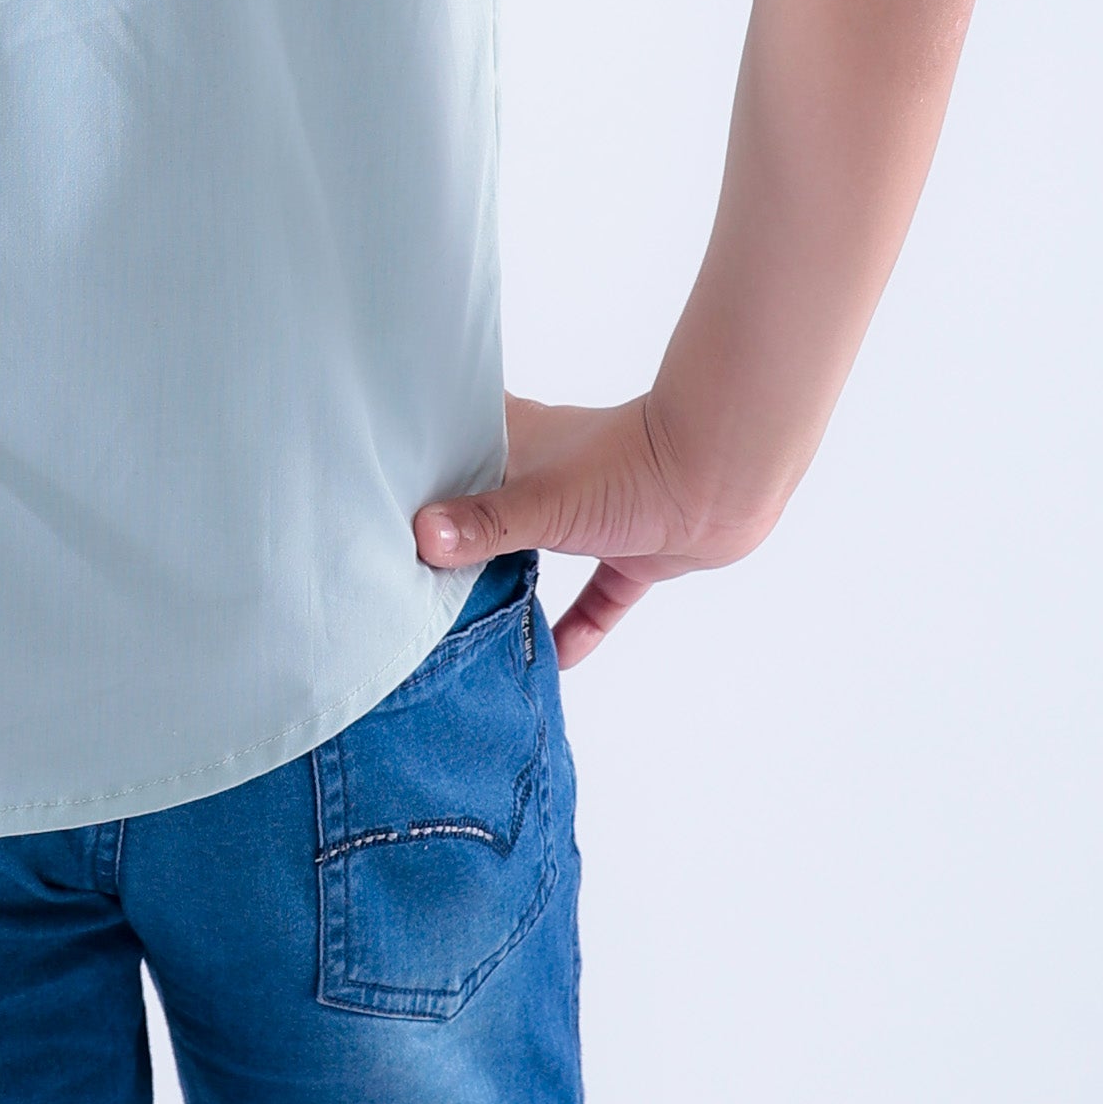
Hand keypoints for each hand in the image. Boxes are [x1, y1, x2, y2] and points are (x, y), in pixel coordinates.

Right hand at [414, 390, 769, 669]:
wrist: (728, 479)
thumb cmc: (634, 468)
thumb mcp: (546, 501)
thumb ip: (485, 524)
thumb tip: (420, 536)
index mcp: (522, 445)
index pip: (457, 452)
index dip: (419, 472)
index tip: (374, 500)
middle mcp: (551, 477)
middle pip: (490, 510)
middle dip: (455, 541)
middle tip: (405, 578)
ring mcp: (594, 517)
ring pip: (541, 554)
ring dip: (512, 583)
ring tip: (464, 621)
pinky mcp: (634, 555)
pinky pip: (598, 598)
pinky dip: (578, 626)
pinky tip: (555, 658)